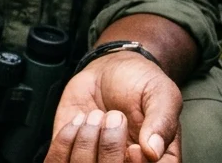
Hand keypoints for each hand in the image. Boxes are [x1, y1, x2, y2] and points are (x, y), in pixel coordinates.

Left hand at [47, 53, 181, 162]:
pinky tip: (79, 119)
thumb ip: (161, 121)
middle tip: (115, 116)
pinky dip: (65, 141)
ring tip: (96, 114)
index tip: (134, 149)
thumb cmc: (141, 82)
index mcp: (154, 158)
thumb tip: (154, 150)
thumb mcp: (161, 93)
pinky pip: (59, 161)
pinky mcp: (70, 151)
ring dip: (87, 144)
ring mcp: (96, 160)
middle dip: (110, 149)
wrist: (111, 68)